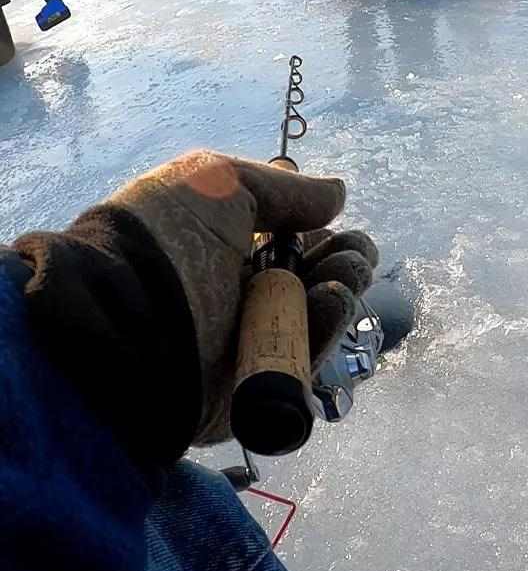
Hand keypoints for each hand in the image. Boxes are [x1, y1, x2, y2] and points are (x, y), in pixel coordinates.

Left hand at [106, 151, 379, 443]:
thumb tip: (338, 194)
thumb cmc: (168, 241)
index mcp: (222, 249)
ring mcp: (251, 344)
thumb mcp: (218, 183)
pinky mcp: (262, 387)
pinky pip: (310, 358)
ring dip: (343, 286)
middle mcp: (239, 296)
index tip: (334, 222)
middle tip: (355, 252)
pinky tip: (332, 299)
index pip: (288, 242)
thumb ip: (285, 189)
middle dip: (344, 258)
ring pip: (320, 317)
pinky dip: (328, 325)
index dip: (319, 230)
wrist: (130, 320)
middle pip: (314, 278)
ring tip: (345, 274)